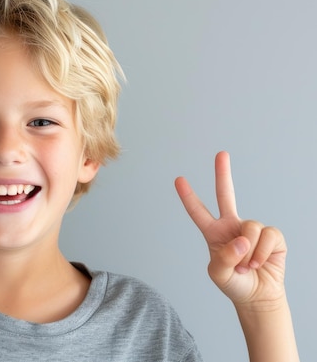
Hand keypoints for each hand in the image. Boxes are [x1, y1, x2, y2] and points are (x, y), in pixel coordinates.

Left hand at [175, 152, 286, 308]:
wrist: (258, 296)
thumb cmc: (234, 283)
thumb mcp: (219, 274)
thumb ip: (224, 258)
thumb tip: (241, 240)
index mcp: (213, 233)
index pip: (198, 212)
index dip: (188, 196)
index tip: (178, 179)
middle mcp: (232, 226)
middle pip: (226, 195)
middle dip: (223, 174)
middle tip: (221, 154)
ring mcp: (252, 229)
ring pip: (250, 227)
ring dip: (249, 252)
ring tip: (247, 266)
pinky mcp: (272, 236)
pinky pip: (267, 236)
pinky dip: (262, 253)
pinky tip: (260, 263)